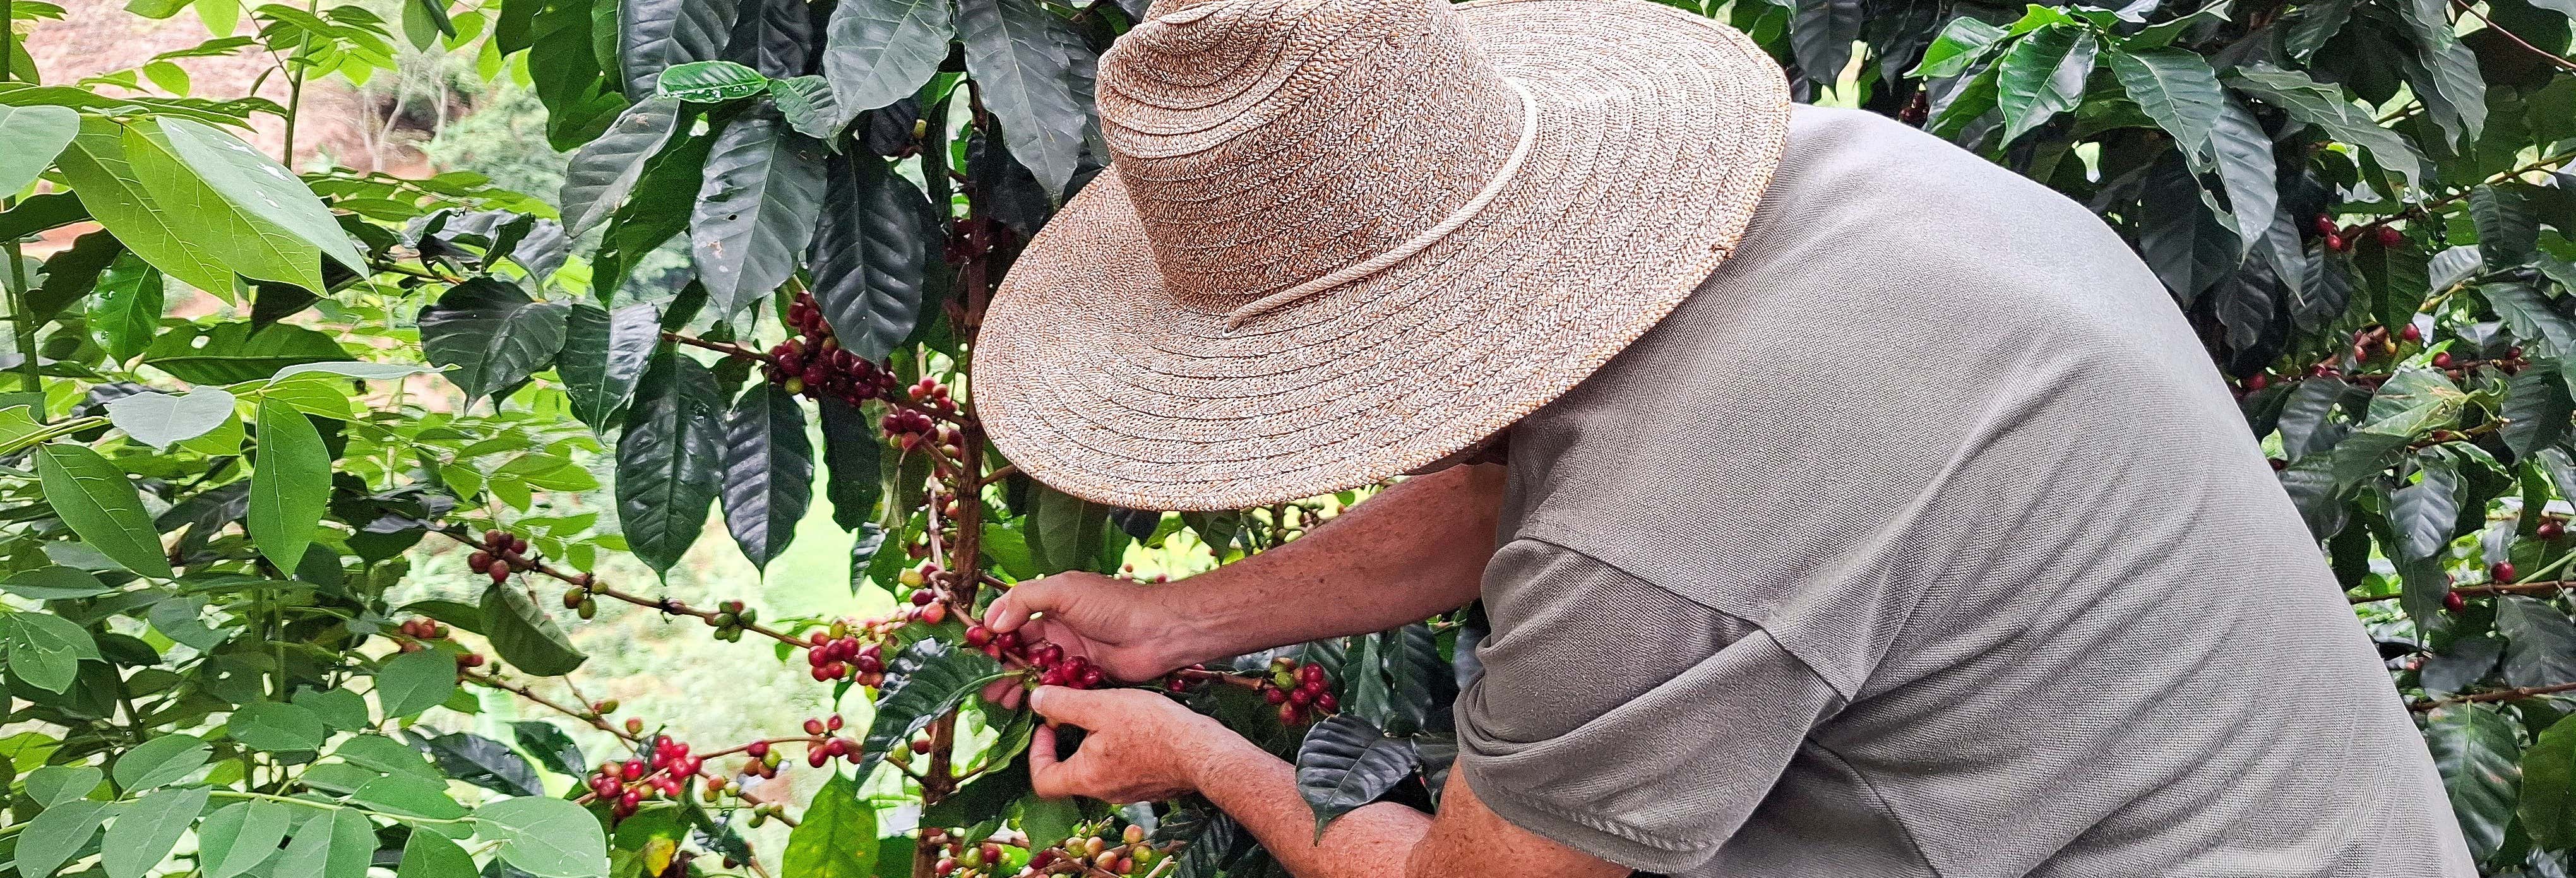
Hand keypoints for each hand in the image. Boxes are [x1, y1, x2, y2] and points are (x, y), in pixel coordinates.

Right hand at [983, 572, 1199, 681]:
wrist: (1159, 631)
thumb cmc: (1113, 604)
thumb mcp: (1064, 590)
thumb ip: (1025, 599)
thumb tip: (993, 621)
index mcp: (1052, 606)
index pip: (1013, 622)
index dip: (994, 638)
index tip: (977, 656)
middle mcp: (1060, 631)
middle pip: (1020, 652)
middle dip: (1001, 668)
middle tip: (986, 687)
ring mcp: (1073, 656)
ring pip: (1036, 673)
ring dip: (1018, 685)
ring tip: (1002, 699)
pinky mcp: (1087, 678)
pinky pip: (1059, 689)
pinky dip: (1045, 697)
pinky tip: (1032, 705)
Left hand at [1027, 686, 1245, 803]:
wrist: (1203, 752)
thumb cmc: (1154, 729)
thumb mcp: (1102, 706)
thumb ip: (1064, 704)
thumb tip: (1036, 700)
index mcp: (1086, 777)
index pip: (1042, 781)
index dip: (1037, 753)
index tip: (1048, 726)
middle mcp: (1103, 792)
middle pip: (1069, 774)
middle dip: (1066, 742)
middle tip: (1075, 714)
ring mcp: (1127, 792)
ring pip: (1096, 770)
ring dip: (1092, 743)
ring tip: (1106, 714)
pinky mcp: (1148, 786)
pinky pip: (1121, 770)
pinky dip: (1117, 749)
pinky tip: (1133, 726)